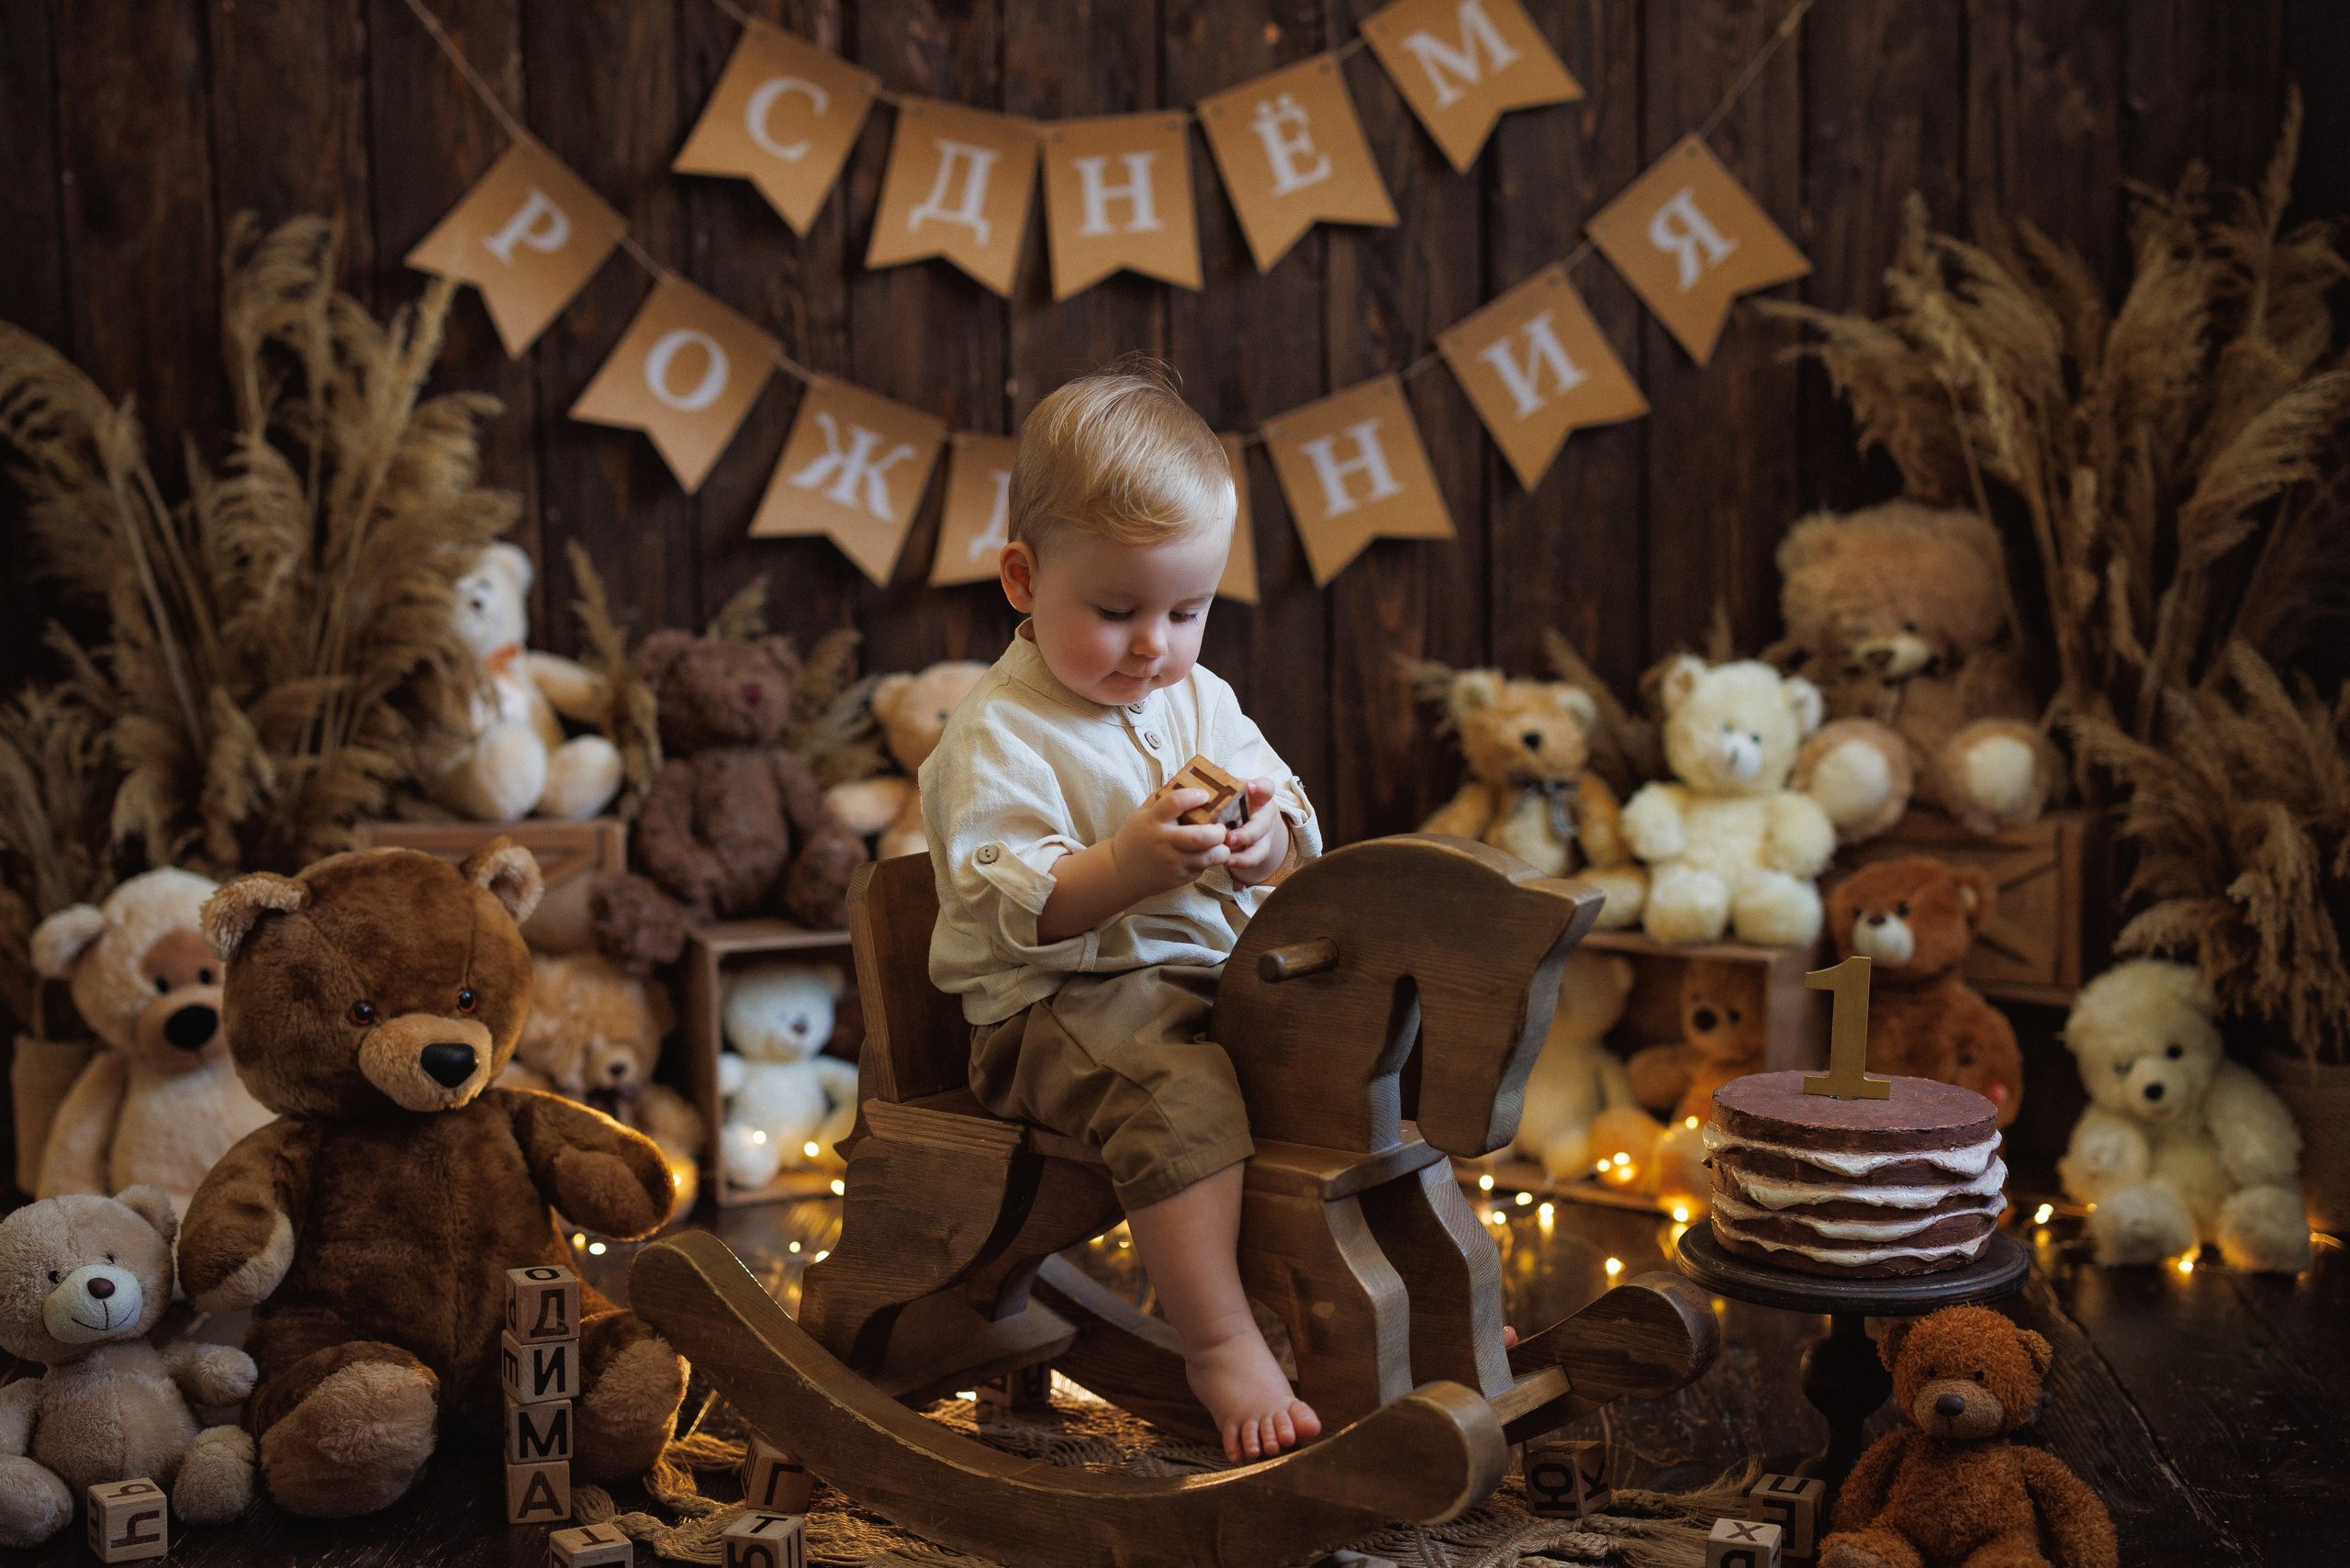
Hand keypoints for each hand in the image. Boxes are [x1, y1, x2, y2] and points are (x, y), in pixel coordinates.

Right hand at [1111, 788, 1232, 899]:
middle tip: (1221, 827)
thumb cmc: (1134, 839)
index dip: (1194, 796)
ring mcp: (1172, 863)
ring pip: (1207, 857)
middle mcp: (1163, 842)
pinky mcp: (1178, 878)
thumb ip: (1161, 800)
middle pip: (1199, 837)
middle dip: (1218, 832)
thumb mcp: (1141, 814)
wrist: (1121, 873)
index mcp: (1152, 821)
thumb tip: (1187, 783)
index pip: (1175, 802)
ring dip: (1221, 849)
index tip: (1205, 795)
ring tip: (1220, 842)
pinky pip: (1201, 869)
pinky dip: (1208, 861)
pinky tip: (1205, 854)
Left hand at [1223, 779, 1289, 885]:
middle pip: (1262, 824)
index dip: (1260, 788)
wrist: (1249, 818)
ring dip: (1245, 855)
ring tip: (1226, 858)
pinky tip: (1226, 863)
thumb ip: (1218, 793)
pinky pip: (1254, 859)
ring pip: (1261, 847)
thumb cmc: (1234, 802)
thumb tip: (1192, 792)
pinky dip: (1241, 863)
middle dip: (1246, 833)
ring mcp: (1264, 835)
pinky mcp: (1260, 850)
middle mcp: (1264, 815)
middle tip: (1228, 838)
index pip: (1265, 788)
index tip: (1250, 787)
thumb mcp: (1229, 793)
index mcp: (1257, 796)